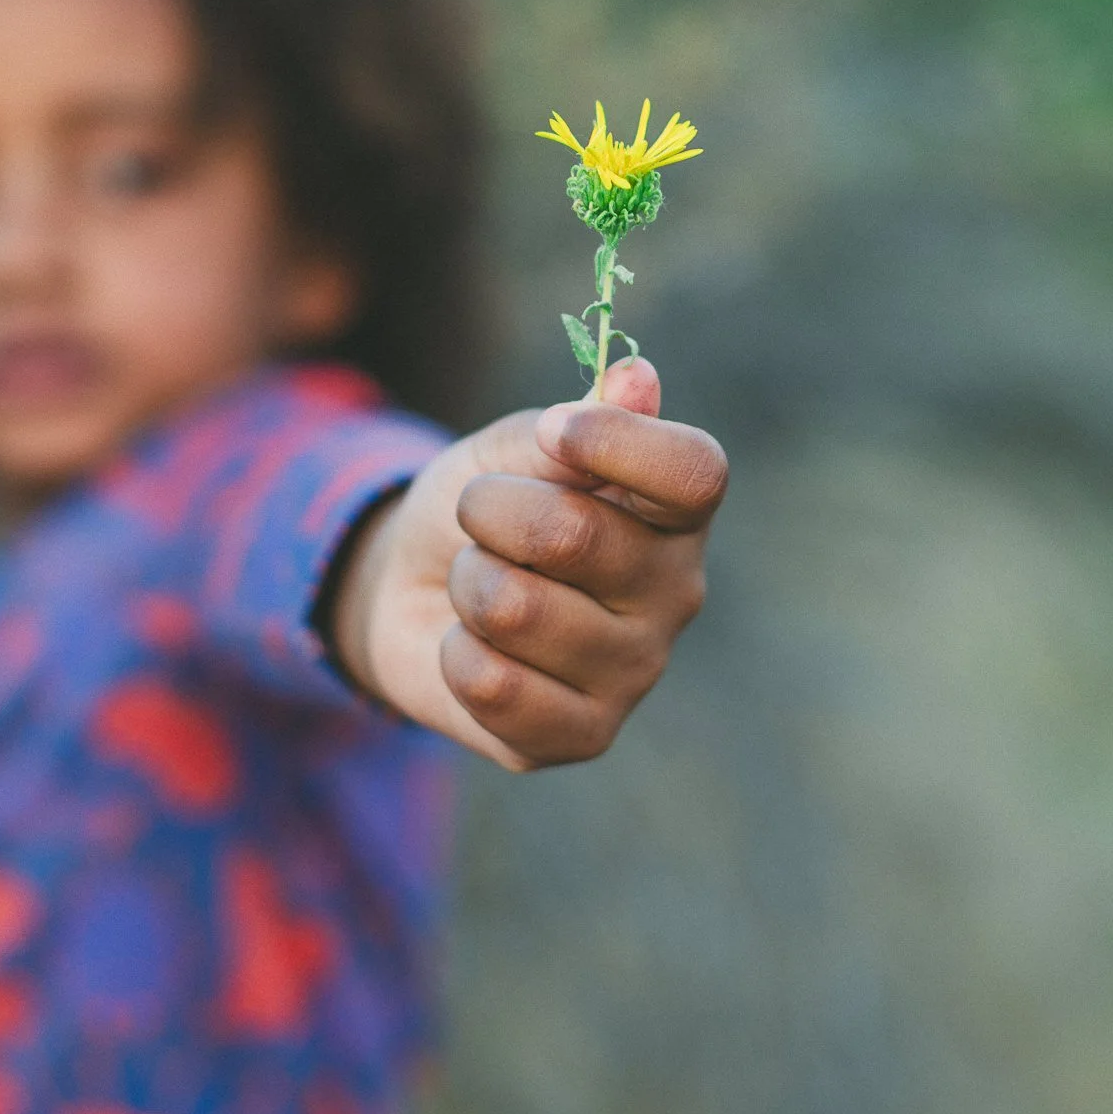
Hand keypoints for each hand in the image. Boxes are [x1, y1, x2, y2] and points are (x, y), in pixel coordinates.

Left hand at [329, 357, 724, 770]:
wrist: (418, 592)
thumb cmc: (484, 508)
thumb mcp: (511, 449)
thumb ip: (572, 423)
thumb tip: (638, 377)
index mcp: (677, 512)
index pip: (694, 473)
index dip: (615, 444)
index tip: (551, 433)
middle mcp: (676, 592)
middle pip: (574, 534)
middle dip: (491, 511)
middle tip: (480, 518)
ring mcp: (636, 671)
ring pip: (515, 609)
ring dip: (468, 582)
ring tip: (479, 585)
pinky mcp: (584, 736)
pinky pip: (493, 684)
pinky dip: (456, 654)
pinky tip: (475, 649)